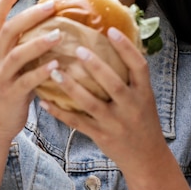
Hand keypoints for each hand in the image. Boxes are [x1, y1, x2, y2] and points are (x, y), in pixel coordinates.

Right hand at [0, 0, 60, 144]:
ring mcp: (0, 77)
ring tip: (59, 34)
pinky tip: (57, 65)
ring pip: (17, 54)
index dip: (4, 2)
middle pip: (8, 31)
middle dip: (29, 16)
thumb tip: (49, 31)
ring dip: (39, 42)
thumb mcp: (11, 68)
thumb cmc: (9, 93)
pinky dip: (42, 71)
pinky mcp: (11, 94)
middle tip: (51, 5)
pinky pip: (26, 80)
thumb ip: (23, 50)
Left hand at [40, 26, 167, 173]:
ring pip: (90, 103)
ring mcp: (115, 123)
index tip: (111, 31)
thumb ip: (132, 78)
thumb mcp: (145, 98)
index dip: (126, 48)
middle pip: (112, 83)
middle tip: (77, 49)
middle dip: (95, 66)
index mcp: (144, 93)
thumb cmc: (143, 121)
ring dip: (71, 87)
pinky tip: (44, 102)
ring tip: (54, 71)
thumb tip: (118, 45)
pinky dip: (60, 112)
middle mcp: (131, 107)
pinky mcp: (101, 136)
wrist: (146, 157)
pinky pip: (77, 122)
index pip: (139, 66)